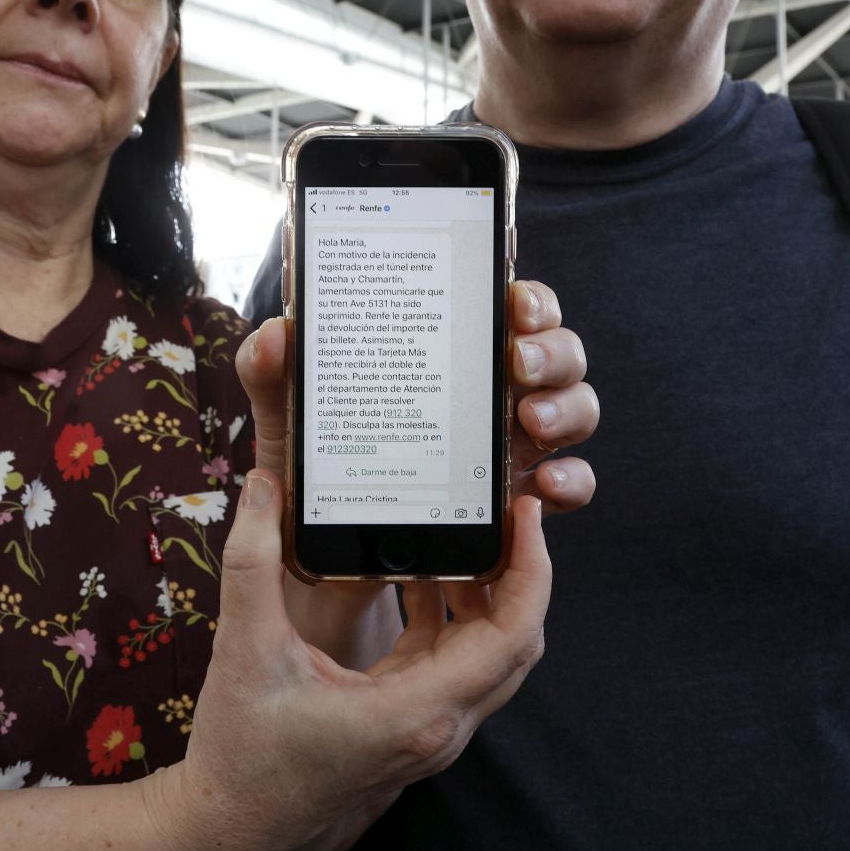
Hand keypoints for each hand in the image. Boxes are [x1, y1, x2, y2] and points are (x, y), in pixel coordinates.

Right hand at [157, 469, 550, 850]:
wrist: (231, 827)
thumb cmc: (243, 755)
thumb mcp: (246, 648)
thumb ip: (254, 561)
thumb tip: (263, 486)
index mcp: (416, 712)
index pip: (514, 636)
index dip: (533, 570)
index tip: (524, 518)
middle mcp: (437, 727)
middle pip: (514, 643)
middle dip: (514, 572)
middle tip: (497, 514)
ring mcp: (429, 734)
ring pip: (487, 657)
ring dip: (481, 596)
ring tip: (455, 536)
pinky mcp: (411, 730)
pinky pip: (453, 667)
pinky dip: (449, 619)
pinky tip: (417, 579)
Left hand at [241, 279, 597, 514]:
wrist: (324, 553)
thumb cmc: (318, 465)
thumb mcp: (291, 416)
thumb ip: (273, 372)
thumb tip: (277, 332)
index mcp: (449, 353)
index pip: (508, 308)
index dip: (527, 297)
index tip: (511, 301)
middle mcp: (492, 390)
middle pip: (557, 351)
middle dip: (552, 349)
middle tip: (518, 362)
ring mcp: (512, 443)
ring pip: (576, 407)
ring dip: (567, 408)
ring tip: (531, 421)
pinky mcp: (516, 499)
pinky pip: (569, 484)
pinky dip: (570, 480)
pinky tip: (543, 485)